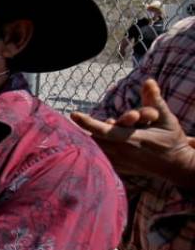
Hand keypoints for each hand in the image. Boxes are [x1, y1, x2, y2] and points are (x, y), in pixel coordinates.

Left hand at [72, 78, 194, 186]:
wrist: (176, 166)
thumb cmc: (171, 139)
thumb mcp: (165, 118)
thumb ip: (154, 100)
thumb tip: (148, 81)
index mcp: (134, 139)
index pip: (105, 131)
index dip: (88, 122)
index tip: (74, 114)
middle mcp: (123, 152)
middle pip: (97, 137)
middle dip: (100, 126)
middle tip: (116, 122)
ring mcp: (120, 163)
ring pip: (97, 147)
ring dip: (98, 137)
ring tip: (113, 130)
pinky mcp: (119, 169)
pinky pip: (101, 158)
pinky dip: (98, 149)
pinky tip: (99, 145)